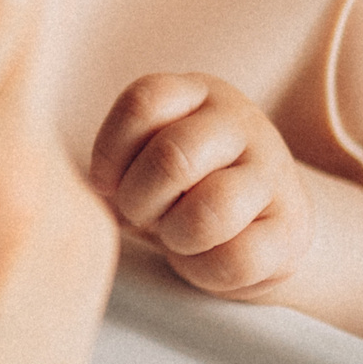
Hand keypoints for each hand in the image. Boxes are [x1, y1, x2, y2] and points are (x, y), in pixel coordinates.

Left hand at [89, 73, 311, 297]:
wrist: (256, 224)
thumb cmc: (179, 186)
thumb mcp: (145, 154)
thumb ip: (114, 156)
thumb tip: (69, 188)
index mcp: (196, 93)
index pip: (143, 102)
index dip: (110, 152)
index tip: (105, 183)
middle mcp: (240, 123)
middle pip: (173, 156)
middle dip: (138, 200)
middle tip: (139, 214)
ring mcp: (273, 173)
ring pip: (211, 209)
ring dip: (175, 235)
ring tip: (173, 235)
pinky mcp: (293, 229)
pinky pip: (238, 258)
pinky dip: (204, 270)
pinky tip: (201, 258)